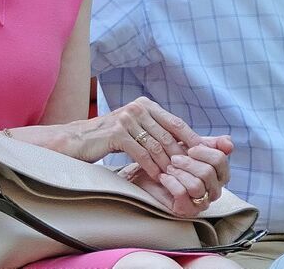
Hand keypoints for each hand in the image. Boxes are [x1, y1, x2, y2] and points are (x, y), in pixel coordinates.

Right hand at [70, 96, 202, 179]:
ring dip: (167, 164)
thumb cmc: (110, 137)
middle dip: (181, 156)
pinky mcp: (117, 133)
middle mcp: (137, 108)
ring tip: (175, 178)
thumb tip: (187, 143)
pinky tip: (157, 177)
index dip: (192, 139)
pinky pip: (141, 153)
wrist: (79, 140)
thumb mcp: (135, 128)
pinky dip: (151, 167)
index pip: (176, 122)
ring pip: (156, 146)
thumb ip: (156, 131)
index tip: (204, 155)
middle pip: (168, 135)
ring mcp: (126, 119)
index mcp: (145, 104)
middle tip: (191, 172)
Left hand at [120, 136, 233, 217]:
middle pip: (208, 173)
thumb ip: (210, 143)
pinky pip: (182, 194)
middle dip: (188, 162)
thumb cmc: (174, 159)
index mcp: (220, 174)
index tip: (190, 148)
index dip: (204, 151)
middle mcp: (214, 190)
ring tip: (168, 167)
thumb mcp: (192, 146)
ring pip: (196, 185)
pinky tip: (163, 177)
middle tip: (174, 158)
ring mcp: (201, 202)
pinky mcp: (186, 210)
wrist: (150, 172)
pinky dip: (171, 182)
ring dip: (179, 172)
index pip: (220, 160)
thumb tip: (229, 142)